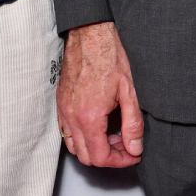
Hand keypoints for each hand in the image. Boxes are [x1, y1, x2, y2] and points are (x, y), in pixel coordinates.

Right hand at [57, 22, 143, 167]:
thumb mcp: (129, 91)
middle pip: (86, 157)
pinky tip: (99, 124)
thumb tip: (135, 148)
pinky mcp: (61, 103)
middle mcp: (72, 117)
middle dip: (109, 156)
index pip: (101, 157)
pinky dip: (82, 137)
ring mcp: (63, 110)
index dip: (121, 161)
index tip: (134, 154)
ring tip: (113, 134)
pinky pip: (67, 132)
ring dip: (94, 148)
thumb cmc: (109, 56)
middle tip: (126, 144)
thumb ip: (133, 124)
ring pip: (74, 147)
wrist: (89, 34)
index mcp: (90, 116)